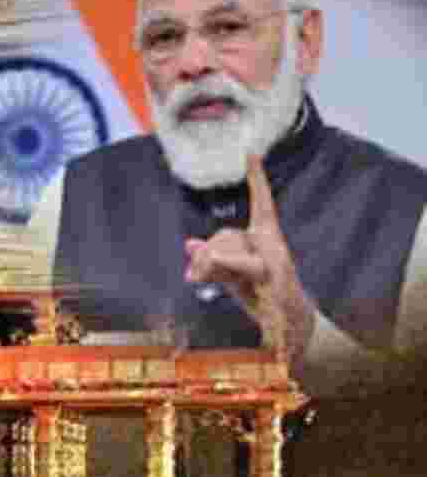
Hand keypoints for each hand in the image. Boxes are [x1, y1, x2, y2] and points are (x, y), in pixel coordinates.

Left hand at [183, 155, 317, 368]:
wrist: (286, 323)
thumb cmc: (258, 295)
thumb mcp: (229, 275)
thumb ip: (210, 260)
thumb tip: (189, 244)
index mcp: (264, 236)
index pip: (261, 201)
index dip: (257, 178)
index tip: (251, 153)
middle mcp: (270, 241)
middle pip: (223, 235)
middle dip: (207, 258)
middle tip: (206, 279)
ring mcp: (274, 257)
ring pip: (222, 251)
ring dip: (212, 272)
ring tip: (229, 286)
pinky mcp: (271, 275)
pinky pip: (240, 263)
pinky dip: (226, 265)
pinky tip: (241, 266)